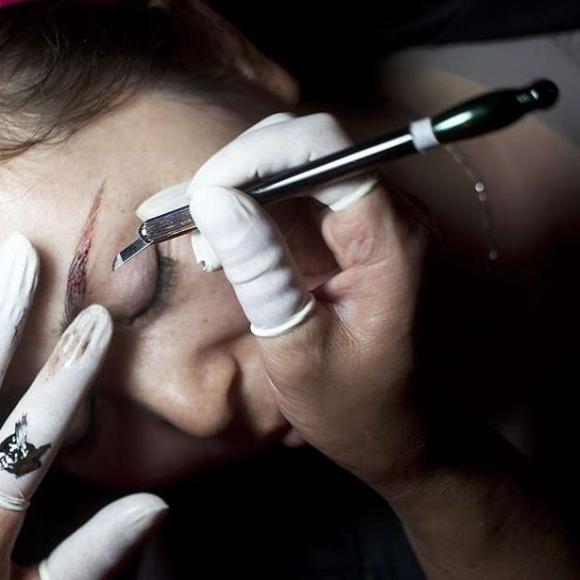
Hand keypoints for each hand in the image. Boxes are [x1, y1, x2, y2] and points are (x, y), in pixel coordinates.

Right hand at [186, 112, 428, 489]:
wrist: (392, 433)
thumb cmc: (352, 405)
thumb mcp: (295, 346)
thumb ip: (259, 268)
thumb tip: (214, 200)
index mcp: (391, 240)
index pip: (325, 151)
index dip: (257, 156)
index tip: (202, 191)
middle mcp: (389, 214)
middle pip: (307, 147)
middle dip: (239, 171)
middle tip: (187, 215)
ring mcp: (370, 218)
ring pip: (294, 165)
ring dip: (238, 190)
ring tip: (199, 241)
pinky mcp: (348, 230)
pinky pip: (293, 195)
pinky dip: (248, 210)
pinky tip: (217, 245)